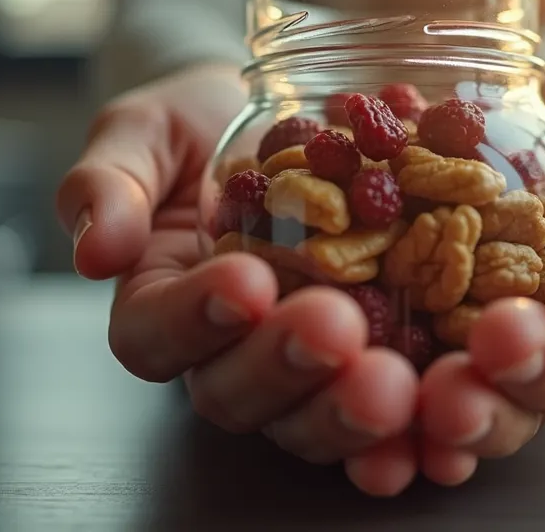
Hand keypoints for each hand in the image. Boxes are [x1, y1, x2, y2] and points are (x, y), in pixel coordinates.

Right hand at [56, 65, 419, 495]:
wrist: (276, 116)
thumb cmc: (195, 128)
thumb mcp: (142, 132)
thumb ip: (108, 182)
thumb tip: (95, 250)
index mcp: (160, 305)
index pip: (155, 336)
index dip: (194, 320)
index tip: (243, 281)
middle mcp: (227, 353)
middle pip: (237, 394)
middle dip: (286, 368)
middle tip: (334, 328)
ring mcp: (301, 367)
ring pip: (311, 418)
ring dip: (351, 410)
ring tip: (396, 380)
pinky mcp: (373, 360)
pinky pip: (389, 412)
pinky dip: (417, 428)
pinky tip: (448, 419)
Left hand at [416, 65, 544, 485]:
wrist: (504, 111)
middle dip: (540, 370)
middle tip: (503, 344)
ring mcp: (493, 349)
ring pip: (499, 406)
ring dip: (473, 412)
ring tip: (440, 398)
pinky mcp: (423, 346)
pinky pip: (421, 401)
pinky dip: (406, 427)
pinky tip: (381, 437)